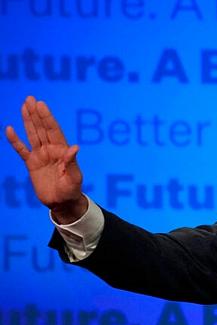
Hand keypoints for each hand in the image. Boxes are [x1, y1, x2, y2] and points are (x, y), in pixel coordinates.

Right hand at [5, 96, 86, 223]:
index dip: (47, 118)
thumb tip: (75, 147)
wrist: (62, 203)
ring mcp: (40, 155)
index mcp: (62, 150)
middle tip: (30, 98)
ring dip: (28, 121)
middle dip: (37, 114)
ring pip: (32, 134)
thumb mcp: (74, 177)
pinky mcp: (31, 164)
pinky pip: (21, 150)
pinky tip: (9, 129)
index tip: (41, 104)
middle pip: (42, 128)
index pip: (53, 130)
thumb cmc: (72, 190)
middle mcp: (51, 150)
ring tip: (24, 106)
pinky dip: (15, 140)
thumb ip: (72, 162)